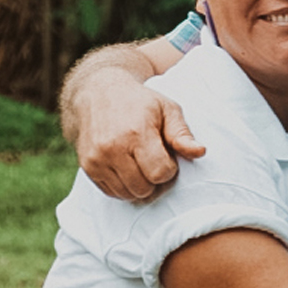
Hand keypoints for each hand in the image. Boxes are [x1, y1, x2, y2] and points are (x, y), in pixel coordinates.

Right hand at [76, 81, 204, 200]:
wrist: (99, 93)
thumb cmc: (140, 102)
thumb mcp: (167, 109)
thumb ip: (182, 134)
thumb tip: (200, 152)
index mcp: (137, 133)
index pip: (160, 172)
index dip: (169, 168)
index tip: (167, 155)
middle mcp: (113, 148)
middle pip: (144, 187)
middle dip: (155, 178)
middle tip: (155, 159)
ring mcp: (97, 159)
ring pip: (128, 194)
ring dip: (140, 184)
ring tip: (142, 162)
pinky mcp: (87, 167)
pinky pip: (111, 193)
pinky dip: (124, 186)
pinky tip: (128, 167)